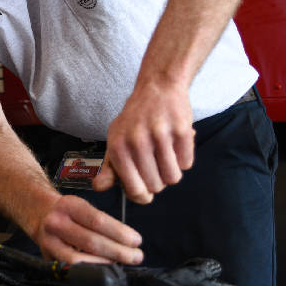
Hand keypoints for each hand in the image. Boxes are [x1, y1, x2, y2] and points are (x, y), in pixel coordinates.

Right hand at [27, 192, 143, 264]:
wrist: (36, 211)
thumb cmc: (66, 211)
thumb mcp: (81, 206)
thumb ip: (100, 223)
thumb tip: (127, 244)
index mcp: (68, 206)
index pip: (98, 221)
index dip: (120, 233)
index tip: (136, 241)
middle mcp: (56, 223)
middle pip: (91, 242)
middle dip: (118, 252)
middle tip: (136, 256)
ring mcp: (49, 243)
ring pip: (79, 260)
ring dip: (105, 265)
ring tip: (121, 265)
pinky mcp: (47, 258)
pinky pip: (71, 269)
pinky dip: (90, 271)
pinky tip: (103, 270)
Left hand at [94, 81, 194, 203]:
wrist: (157, 88)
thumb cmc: (135, 119)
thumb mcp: (116, 140)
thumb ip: (109, 167)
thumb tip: (99, 187)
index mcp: (118, 147)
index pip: (134, 190)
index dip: (143, 197)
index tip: (146, 193)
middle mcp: (137, 141)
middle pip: (156, 186)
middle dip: (158, 182)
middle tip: (155, 165)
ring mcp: (160, 135)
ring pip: (173, 177)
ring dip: (172, 172)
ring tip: (166, 156)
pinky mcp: (181, 130)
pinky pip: (187, 163)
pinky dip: (184, 158)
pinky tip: (175, 145)